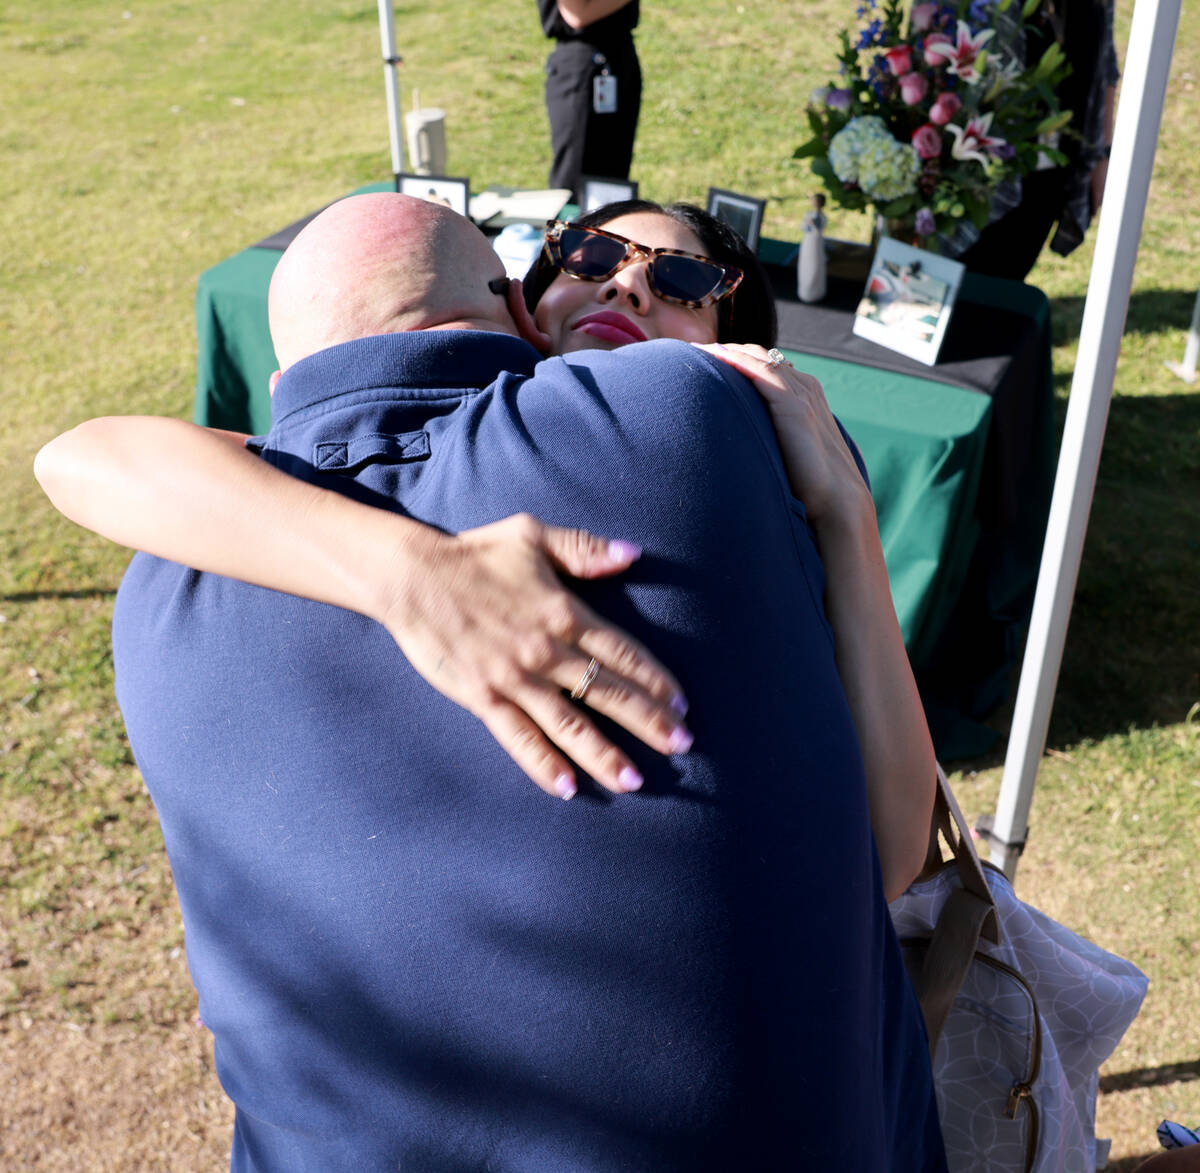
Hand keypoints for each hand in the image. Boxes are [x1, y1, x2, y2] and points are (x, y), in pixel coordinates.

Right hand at [375, 514, 690, 800]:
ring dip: (605, 753)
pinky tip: (567, 787)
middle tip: (681, 744)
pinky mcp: (483, 697)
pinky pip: (519, 737)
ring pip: (570, 723)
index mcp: (563, 611)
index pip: (621, 652)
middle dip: (648, 720)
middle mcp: (545, 650)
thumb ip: (584, 548)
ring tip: (635, 779)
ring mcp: (514, 678)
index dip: (655, 678)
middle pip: (607, 691)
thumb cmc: (474, 553)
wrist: (412, 576)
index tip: (682, 702)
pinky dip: (543, 764)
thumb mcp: (532, 535)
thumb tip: (632, 553)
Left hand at [694, 343, 869, 523]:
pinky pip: (760, 371)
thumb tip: (743, 448)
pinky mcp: (795, 405)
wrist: (838, 502)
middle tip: (688, 354)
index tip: (701, 362)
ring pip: (756, 357)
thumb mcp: (787, 452)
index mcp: (804, 395)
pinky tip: (712, 359)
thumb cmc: (811, 486)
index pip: (764, 364)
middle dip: (723, 351)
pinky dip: (735, 361)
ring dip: (722, 352)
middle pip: (757, 354)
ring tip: (691, 353)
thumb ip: (770, 439)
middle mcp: (804, 387)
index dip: (733, 359)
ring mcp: (802, 393)